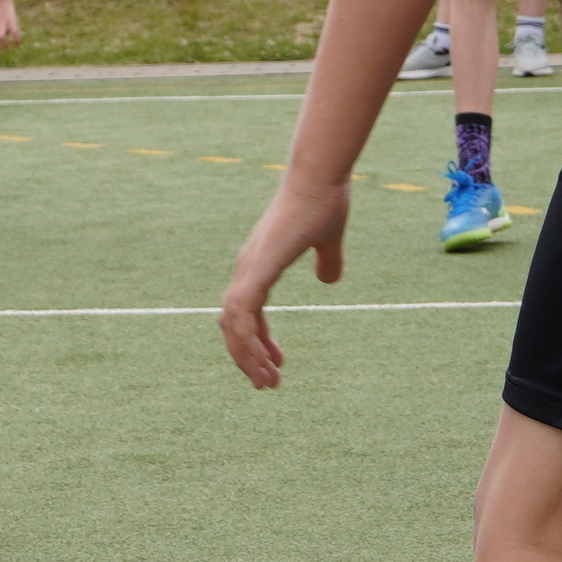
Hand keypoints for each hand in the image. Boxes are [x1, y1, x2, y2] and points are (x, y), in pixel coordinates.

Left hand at [218, 179, 350, 390]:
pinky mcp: (257, 268)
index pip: (245, 312)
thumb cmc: (323, 200)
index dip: (257, 341)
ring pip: (234, 325)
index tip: (275, 364)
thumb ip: (327, 260)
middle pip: (233, 324)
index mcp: (259, 263)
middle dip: (246, 357)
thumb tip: (329, 282)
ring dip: (247, 357)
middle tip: (266, 384)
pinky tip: (265, 362)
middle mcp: (247, 268)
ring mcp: (249, 267)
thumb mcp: (327, 239)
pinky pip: (243, 314)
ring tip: (268, 383)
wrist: (320, 176)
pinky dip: (249, 341)